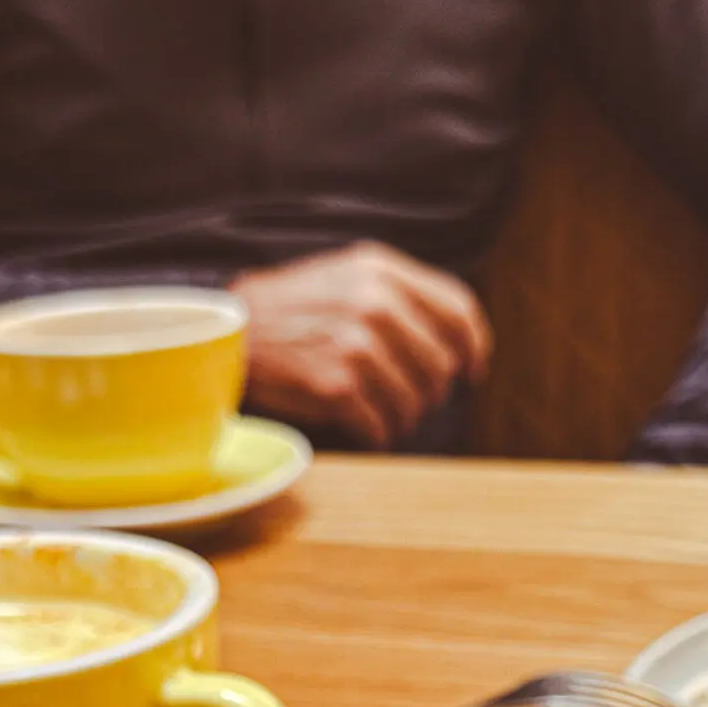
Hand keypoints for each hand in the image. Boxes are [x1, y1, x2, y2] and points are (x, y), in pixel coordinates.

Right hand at [233, 244, 491, 448]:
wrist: (233, 333)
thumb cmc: (293, 310)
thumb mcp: (347, 275)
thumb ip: (400, 293)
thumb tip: (459, 338)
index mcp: (383, 271)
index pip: (458, 311)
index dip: (474, 346)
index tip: (472, 370)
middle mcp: (376, 304)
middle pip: (441, 365)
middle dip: (432, 391)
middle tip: (414, 400)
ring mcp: (357, 346)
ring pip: (414, 401)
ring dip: (404, 417)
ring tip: (384, 415)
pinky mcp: (337, 386)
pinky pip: (382, 426)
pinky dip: (379, 435)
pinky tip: (365, 429)